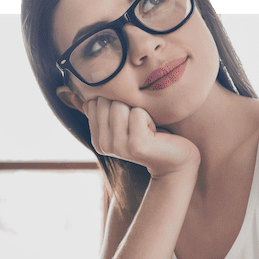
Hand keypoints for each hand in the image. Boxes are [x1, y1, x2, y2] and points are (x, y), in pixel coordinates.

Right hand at [84, 97, 198, 179]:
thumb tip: (83, 98)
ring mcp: (118, 147)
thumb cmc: (151, 135)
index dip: (115, 102)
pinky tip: (154, 133)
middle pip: (106, 101)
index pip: (95, 102)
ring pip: (120, 105)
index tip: (128, 119)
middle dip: (126, 104)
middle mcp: (103, 145)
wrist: (175, 160)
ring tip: (146, 128)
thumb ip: (105, 111)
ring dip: (138, 110)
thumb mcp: (124, 122)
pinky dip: (149, 117)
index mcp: (97, 140)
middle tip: (139, 123)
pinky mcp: (136, 145)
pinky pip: (137, 113)